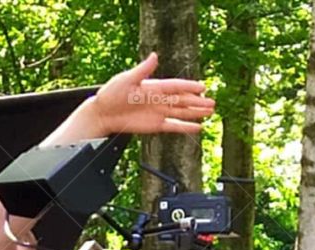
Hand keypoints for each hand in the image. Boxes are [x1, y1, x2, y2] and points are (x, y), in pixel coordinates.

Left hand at [85, 52, 214, 136]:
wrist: (102, 114)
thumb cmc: (111, 94)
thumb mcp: (126, 80)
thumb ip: (142, 70)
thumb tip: (155, 56)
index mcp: (154, 87)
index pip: (176, 86)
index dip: (189, 87)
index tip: (203, 87)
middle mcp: (159, 99)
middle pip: (182, 100)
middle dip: (197, 102)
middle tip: (212, 103)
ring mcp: (158, 113)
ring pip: (181, 112)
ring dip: (195, 113)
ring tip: (210, 112)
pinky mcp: (154, 126)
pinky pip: (173, 126)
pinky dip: (185, 127)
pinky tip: (197, 127)